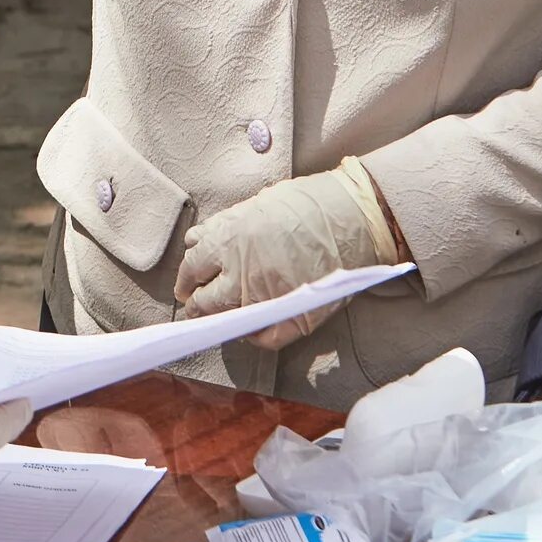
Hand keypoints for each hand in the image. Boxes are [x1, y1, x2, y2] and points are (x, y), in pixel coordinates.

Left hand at [174, 159, 398, 348]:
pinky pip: (265, 338)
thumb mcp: (256, 204)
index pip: (192, 268)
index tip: (186, 285)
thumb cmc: (309, 203)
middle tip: (195, 306)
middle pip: (205, 300)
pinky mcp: (295, 315)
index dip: (186, 279)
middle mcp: (242, 272)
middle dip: (196, 305)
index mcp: (230, 241)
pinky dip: (254, 337)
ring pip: (229, 321)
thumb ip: (223, 226)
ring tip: (219, 319)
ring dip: (220, 322)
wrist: (355, 215)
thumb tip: (197, 241)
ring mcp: (267, 297)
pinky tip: (251, 330)